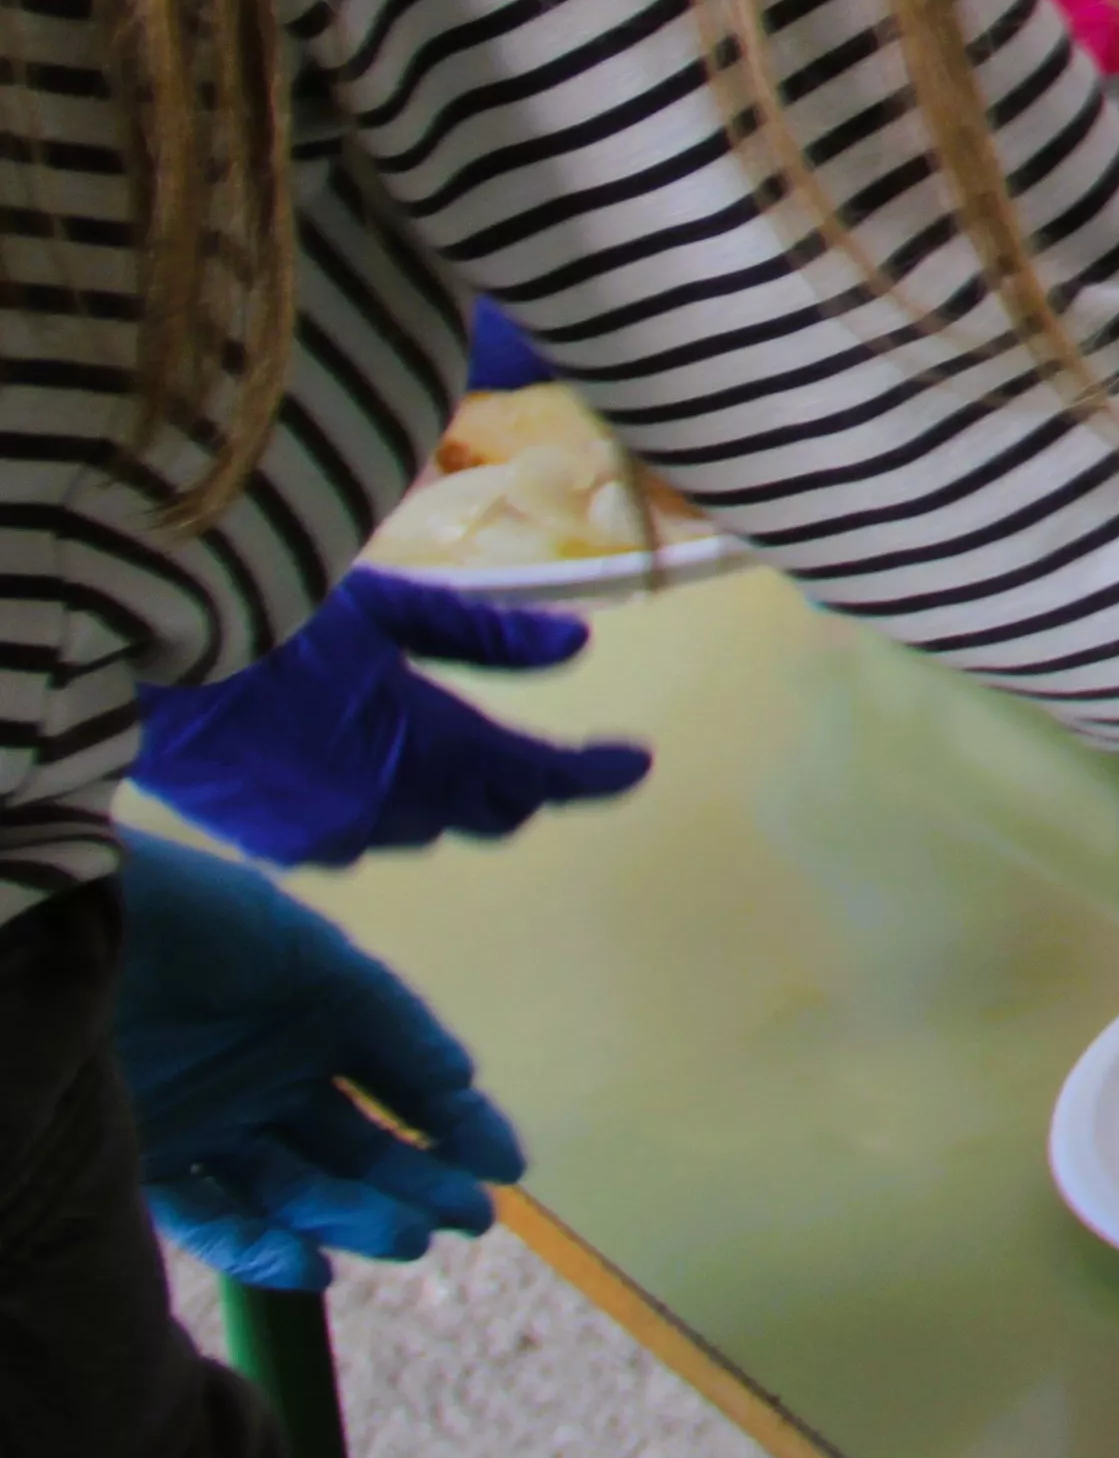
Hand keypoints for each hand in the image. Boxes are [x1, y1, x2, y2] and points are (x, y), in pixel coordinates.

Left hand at [111, 832, 523, 1290]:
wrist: (80, 931)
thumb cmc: (200, 925)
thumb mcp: (314, 957)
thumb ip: (388, 1024)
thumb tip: (461, 1084)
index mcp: (320, 1018)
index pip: (402, 1084)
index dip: (455, 1125)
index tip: (504, 1168)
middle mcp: (272, 1078)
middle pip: (356, 1147)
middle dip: (416, 1184)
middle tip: (470, 1220)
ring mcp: (213, 1123)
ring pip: (296, 1189)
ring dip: (354, 1217)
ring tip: (406, 1239)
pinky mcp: (147, 1161)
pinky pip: (212, 1217)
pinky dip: (262, 1247)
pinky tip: (316, 1266)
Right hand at [130, 572, 653, 868]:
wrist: (146, 667)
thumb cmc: (272, 619)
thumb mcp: (390, 608)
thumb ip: (488, 638)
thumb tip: (575, 649)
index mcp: (422, 742)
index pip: (534, 774)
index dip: (591, 774)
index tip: (634, 764)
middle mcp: (387, 804)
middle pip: (489, 811)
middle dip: (524, 784)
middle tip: (548, 754)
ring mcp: (334, 836)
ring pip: (427, 827)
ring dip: (449, 795)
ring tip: (445, 744)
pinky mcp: (286, 848)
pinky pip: (364, 838)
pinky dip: (383, 806)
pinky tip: (366, 765)